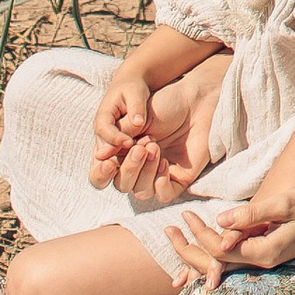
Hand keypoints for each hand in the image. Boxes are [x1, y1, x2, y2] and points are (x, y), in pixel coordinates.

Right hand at [91, 53, 223, 198]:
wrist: (194, 99)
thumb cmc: (164, 104)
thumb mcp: (135, 118)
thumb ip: (117, 137)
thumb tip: (100, 156)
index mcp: (121, 153)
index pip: (101, 175)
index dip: (101, 173)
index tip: (109, 162)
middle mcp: (137, 167)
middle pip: (121, 185)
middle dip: (128, 168)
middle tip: (141, 147)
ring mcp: (157, 174)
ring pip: (141, 192)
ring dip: (145, 172)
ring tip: (155, 147)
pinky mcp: (178, 179)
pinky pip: (163, 195)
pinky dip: (160, 183)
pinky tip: (165, 163)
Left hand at [171, 182, 294, 285]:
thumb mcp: (284, 204)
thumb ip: (252, 214)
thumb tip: (220, 220)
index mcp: (264, 253)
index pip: (220, 249)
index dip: (199, 234)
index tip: (185, 215)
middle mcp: (262, 262)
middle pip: (216, 263)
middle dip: (189, 250)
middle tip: (167, 231)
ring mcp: (264, 261)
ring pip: (223, 264)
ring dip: (198, 254)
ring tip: (176, 242)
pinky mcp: (266, 254)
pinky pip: (233, 260)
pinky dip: (213, 257)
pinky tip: (200, 252)